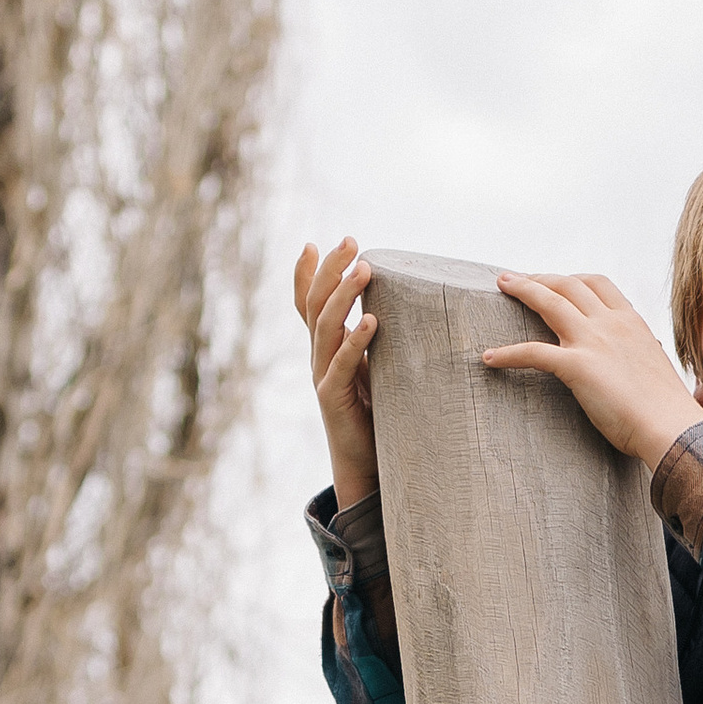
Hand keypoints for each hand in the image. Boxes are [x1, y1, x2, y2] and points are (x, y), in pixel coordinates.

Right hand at [295, 235, 379, 510]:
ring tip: (364, 269)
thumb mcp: (375, 367)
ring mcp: (322, 376)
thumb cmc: (377, 412)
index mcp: (326, 346)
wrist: (366, 462)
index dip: (307, 274)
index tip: (314, 243)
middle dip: (331, 270)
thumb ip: (376, 341)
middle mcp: (318, 356)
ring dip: (344, 295)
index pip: (308, 303)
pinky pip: (341, 364)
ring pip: (325, 327)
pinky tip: (372, 320)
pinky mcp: (334, 398)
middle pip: (315, 304)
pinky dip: (356, 341)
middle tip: (350, 241)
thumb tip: (395, 309)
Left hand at [485, 271, 701, 470]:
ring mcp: (593, 341)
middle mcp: (611, 323)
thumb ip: (641, 355)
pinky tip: (488, 358)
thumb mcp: (655, 367)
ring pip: (549, 301)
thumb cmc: (666, 408)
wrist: (671, 426)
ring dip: (522, 289)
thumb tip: (645, 354)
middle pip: (568, 285)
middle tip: (516, 279)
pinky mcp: (577, 366)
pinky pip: (532, 352)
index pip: (598, 284)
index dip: (571, 279)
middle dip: (540, 277)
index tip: (555, 281)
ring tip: (502, 286)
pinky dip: (507, 353)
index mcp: (631, 322)